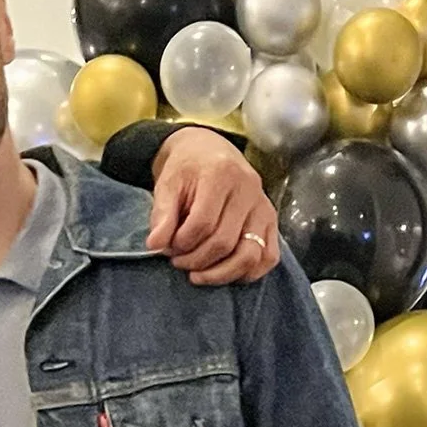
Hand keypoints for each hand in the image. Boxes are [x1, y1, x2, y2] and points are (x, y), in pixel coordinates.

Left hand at [145, 128, 279, 284]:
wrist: (209, 151)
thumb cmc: (186, 169)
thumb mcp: (167, 184)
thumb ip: (162, 214)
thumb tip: (155, 246)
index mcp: (222, 174)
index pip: (203, 223)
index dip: (182, 243)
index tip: (168, 247)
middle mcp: (249, 189)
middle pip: (224, 242)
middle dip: (196, 260)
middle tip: (178, 261)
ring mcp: (263, 206)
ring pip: (249, 255)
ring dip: (221, 274)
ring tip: (197, 274)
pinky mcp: (271, 221)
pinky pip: (269, 257)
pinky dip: (248, 273)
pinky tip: (225, 273)